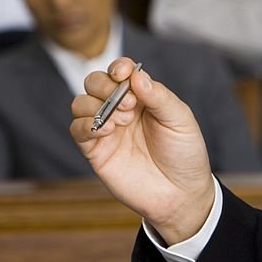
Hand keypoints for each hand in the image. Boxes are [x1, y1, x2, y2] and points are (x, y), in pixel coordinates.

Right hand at [70, 57, 214, 244]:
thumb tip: (136, 75)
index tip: (123, 73)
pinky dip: (85, 124)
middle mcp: (120, 109)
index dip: (117, 67)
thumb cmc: (184, 154)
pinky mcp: (96, 151)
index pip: (120, 71)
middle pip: (94, 82)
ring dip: (95, 104)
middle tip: (129, 105)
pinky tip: (107, 131)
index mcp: (142, 97)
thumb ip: (158, 96)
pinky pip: (77, 129)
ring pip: (80, 102)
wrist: (180, 194)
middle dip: (105, 85)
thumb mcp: (180, 120)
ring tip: (121, 121)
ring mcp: (107, 130)